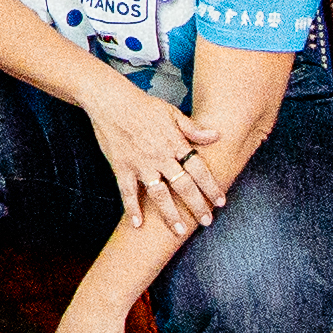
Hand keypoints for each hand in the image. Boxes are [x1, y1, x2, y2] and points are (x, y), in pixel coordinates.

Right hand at [81, 73, 218, 233]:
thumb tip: (216, 135)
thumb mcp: (172, 112)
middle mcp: (160, 157)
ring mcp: (140, 164)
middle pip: (183, 186)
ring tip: (179, 231)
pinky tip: (138, 224)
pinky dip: (132, 209)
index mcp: (175, 143)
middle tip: (206, 222)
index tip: (220, 202)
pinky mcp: (122, 167)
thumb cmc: (143, 105)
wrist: (112, 101)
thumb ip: (194, 128)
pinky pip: (127, 192)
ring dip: (170, 214)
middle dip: (196, 206)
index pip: (198, 169)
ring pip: (159, 194)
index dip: (211, 186)